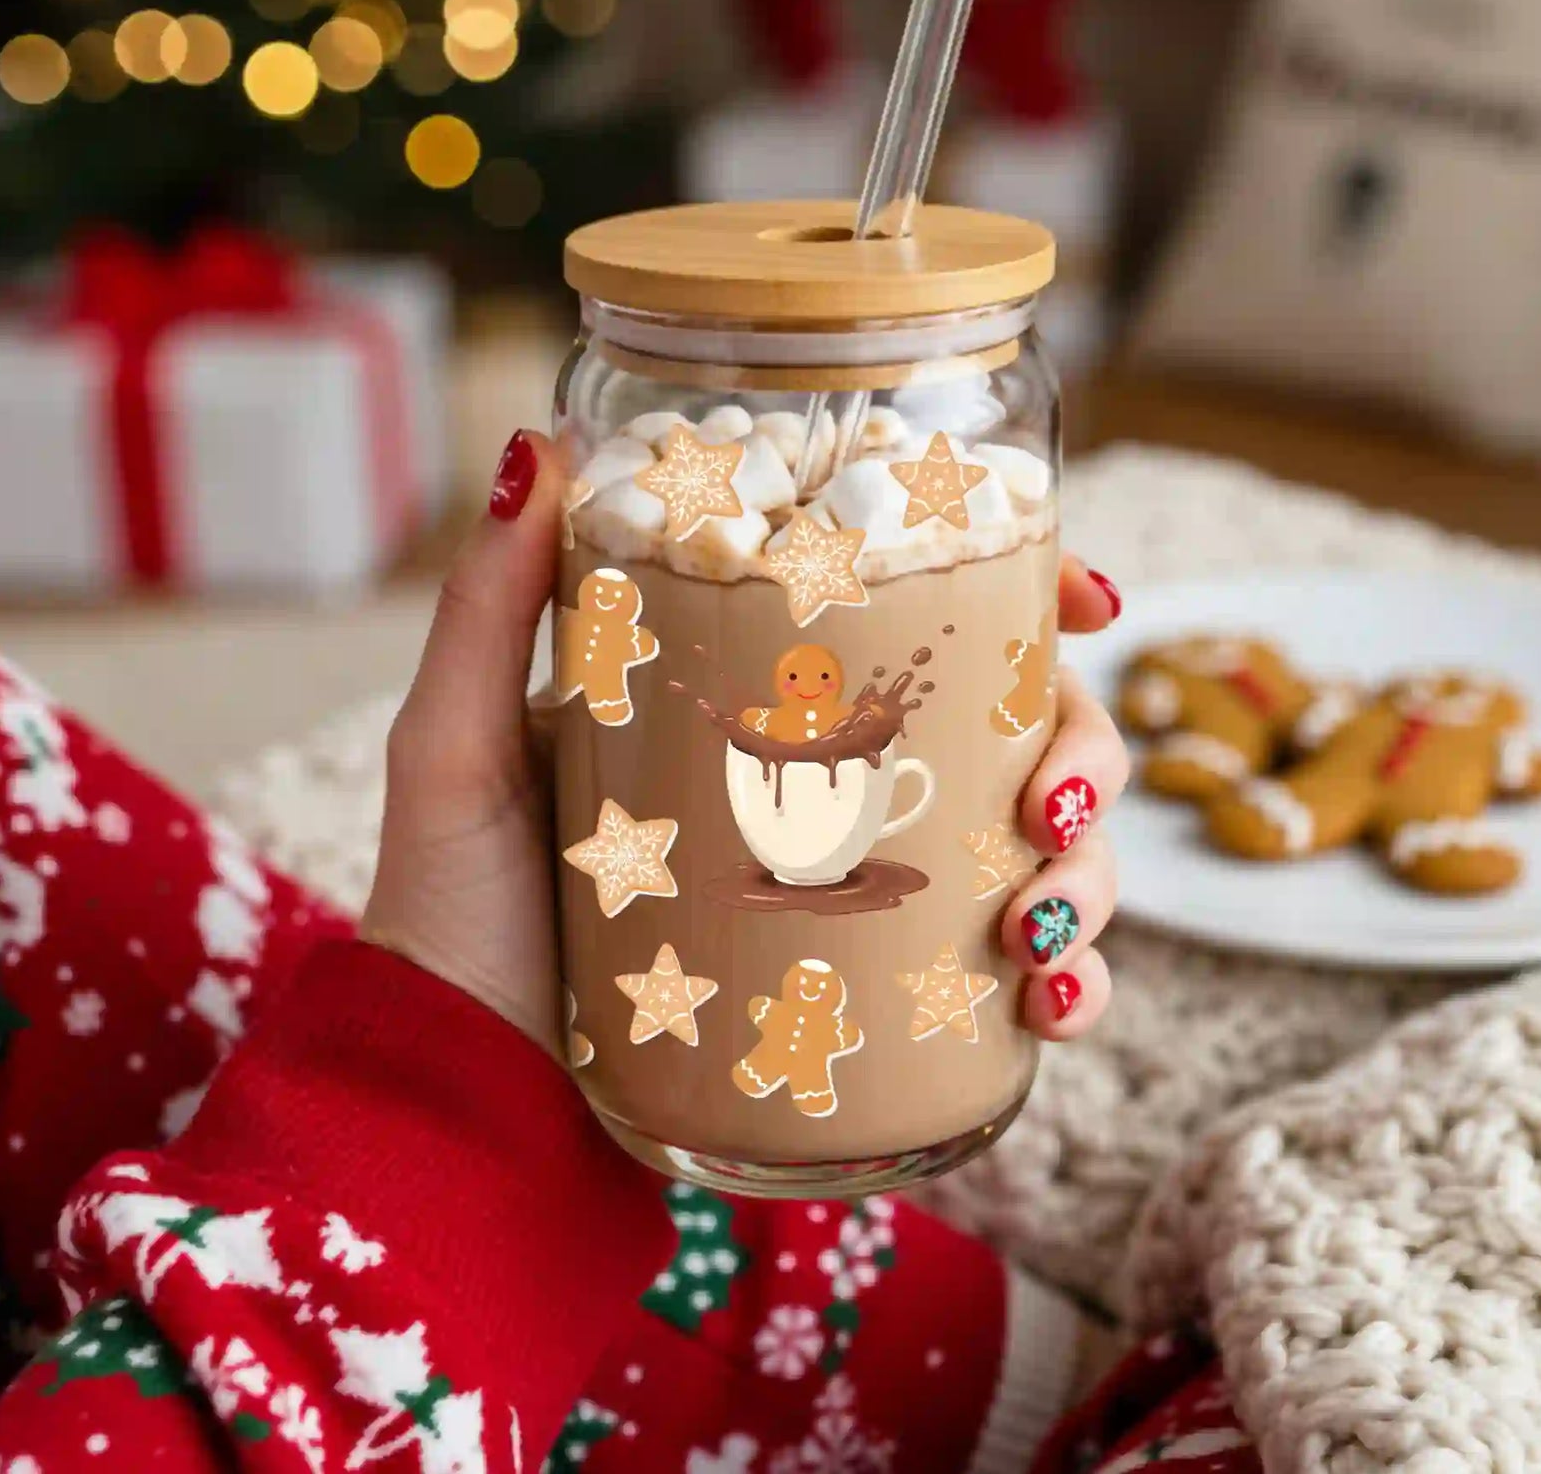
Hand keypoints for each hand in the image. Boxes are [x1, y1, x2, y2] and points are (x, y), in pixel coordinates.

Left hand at [361, 431, 1128, 1055]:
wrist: (460, 1099)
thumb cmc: (452, 914)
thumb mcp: (460, 744)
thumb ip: (491, 605)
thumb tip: (538, 442)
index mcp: (761, 707)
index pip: (923, 623)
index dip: (1031, 599)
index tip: (1084, 597)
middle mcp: (829, 793)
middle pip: (1018, 732)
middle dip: (1082, 752)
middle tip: (1047, 803)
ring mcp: (862, 900)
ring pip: (1041, 853)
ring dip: (1089, 874)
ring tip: (1040, 918)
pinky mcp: (877, 1007)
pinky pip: (1014, 983)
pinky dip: (1068, 982)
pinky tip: (1049, 1001)